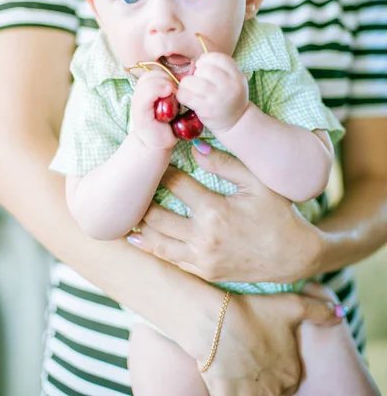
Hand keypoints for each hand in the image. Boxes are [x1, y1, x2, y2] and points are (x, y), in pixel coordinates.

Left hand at [129, 146, 322, 283]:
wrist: (293, 256)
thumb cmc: (278, 213)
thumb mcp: (257, 183)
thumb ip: (224, 163)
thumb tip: (195, 147)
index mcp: (215, 211)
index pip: (176, 184)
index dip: (162, 170)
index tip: (154, 159)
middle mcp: (203, 238)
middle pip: (156, 215)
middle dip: (142, 198)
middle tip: (133, 185)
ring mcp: (202, 259)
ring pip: (156, 242)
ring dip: (140, 225)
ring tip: (126, 211)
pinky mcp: (204, 272)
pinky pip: (170, 259)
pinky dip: (151, 247)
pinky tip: (137, 238)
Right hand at [131, 70, 176, 149]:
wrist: (155, 144)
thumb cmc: (166, 124)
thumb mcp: (171, 104)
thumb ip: (172, 90)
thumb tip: (186, 78)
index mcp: (146, 89)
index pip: (155, 72)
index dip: (167, 75)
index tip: (176, 88)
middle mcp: (139, 92)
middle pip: (152, 74)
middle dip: (167, 79)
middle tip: (175, 93)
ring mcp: (138, 100)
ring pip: (150, 80)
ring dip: (164, 84)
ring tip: (172, 96)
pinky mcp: (139, 110)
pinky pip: (147, 93)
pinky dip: (158, 90)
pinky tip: (168, 94)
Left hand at [177, 52, 247, 131]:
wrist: (236, 122)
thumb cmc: (230, 97)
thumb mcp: (234, 80)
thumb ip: (220, 69)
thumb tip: (196, 63)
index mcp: (236, 75)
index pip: (217, 58)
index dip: (206, 60)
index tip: (202, 67)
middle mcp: (228, 86)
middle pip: (204, 69)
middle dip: (196, 73)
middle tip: (197, 81)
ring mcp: (216, 98)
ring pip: (191, 81)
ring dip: (186, 84)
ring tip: (190, 89)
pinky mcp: (205, 109)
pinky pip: (185, 96)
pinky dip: (182, 95)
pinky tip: (186, 98)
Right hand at [201, 285, 341, 395]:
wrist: (213, 318)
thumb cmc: (252, 309)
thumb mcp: (289, 305)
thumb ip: (318, 310)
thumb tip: (340, 313)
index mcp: (291, 372)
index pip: (287, 376)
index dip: (274, 361)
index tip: (262, 348)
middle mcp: (275, 389)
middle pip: (270, 387)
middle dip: (261, 376)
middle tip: (247, 354)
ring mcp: (251, 395)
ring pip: (253, 393)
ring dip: (246, 384)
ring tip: (235, 363)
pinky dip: (228, 390)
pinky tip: (222, 374)